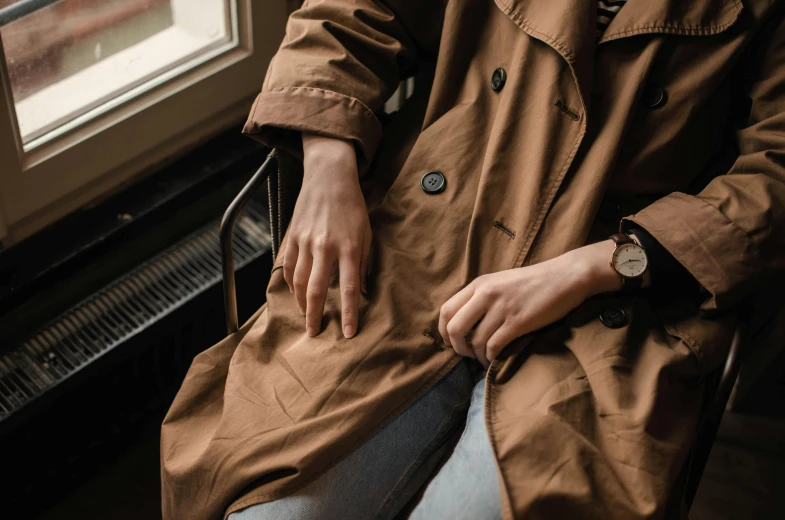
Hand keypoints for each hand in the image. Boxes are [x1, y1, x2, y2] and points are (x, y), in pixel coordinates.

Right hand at [283, 133, 371, 337]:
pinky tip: (296, 292)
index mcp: (349, 248)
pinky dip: (291, 283)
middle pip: (318, 290)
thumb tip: (360, 291)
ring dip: (302, 302)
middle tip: (315, 333)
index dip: (350, 314)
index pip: (350, 289)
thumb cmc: (352, 206)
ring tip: (307, 315)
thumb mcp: (366, 234)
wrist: (329, 177)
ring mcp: (306, 242)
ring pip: (300, 281)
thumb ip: (363, 263)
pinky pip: (289, 266)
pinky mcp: (293, 236)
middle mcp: (325, 247)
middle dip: (316, 316)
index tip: (348, 333)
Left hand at [438, 241, 620, 366]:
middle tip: (467, 355)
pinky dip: (490, 357)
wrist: (565, 277)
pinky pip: (493, 346)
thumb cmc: (533, 283)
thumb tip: (463, 322)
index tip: (451, 342)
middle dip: (457, 347)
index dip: (444, 331)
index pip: (446, 310)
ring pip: (475, 341)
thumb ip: (481, 297)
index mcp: (479, 284)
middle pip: (454, 328)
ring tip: (484, 359)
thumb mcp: (500, 282)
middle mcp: (486, 294)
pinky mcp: (518, 322)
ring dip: (476, 356)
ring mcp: (501, 308)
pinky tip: (495, 359)